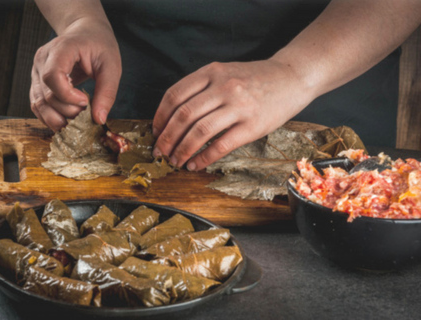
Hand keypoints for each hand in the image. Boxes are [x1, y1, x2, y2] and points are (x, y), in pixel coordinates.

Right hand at [30, 18, 120, 130]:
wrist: (85, 33)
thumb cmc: (99, 47)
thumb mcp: (111, 67)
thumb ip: (107, 93)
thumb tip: (99, 120)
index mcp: (60, 49)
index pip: (52, 76)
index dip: (67, 95)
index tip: (85, 101)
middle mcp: (42, 60)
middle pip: (47, 95)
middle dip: (68, 111)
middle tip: (87, 112)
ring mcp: (36, 72)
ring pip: (39, 104)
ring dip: (58, 119)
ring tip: (78, 120)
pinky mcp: (37, 83)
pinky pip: (37, 106)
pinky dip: (51, 118)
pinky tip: (67, 120)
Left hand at [152, 60, 313, 170]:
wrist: (292, 77)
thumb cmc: (255, 78)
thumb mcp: (225, 71)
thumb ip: (202, 87)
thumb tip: (174, 116)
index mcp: (212, 72)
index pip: (175, 95)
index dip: (160, 116)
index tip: (155, 131)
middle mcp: (223, 87)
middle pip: (183, 115)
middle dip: (166, 137)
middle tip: (160, 151)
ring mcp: (238, 106)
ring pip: (199, 131)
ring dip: (182, 150)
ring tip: (175, 160)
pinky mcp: (252, 125)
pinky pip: (221, 145)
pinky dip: (204, 158)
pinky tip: (195, 165)